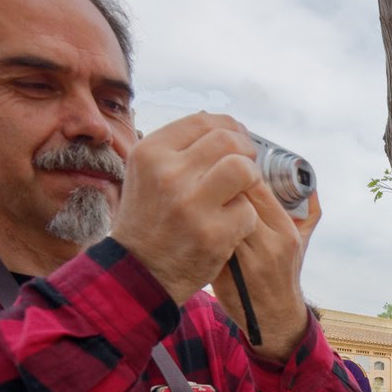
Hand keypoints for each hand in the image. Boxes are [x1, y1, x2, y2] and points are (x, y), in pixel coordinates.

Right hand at [111, 113, 263, 304]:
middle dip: (246, 151)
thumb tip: (224, 127)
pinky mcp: (213, 233)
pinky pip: (247, 211)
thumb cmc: (150, 219)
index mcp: (151, 152)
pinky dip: (245, 219)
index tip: (238, 139)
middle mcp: (168, 173)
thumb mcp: (148, 173)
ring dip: (251, 179)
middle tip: (247, 166)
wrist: (140, 270)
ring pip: (243, 169)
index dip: (230, 127)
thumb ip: (179, 149)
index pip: (203, 121)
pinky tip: (230, 226)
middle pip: (228, 141)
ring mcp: (191, 204)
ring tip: (242, 192)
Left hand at [211, 182, 319, 359]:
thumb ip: (307, 210)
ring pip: (216, 217)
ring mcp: (243, 260)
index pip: (257, 186)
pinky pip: (206, 239)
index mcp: (285, 232)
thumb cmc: (284, 273)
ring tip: (199, 199)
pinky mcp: (223, 272)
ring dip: (205, 204)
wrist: (272, 318)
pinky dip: (199, 226)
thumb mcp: (302, 241)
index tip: (227, 170)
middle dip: (217, 187)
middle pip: (234, 199)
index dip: (237, 173)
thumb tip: (306, 181)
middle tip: (206, 179)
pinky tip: (194, 220)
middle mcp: (267, 245)